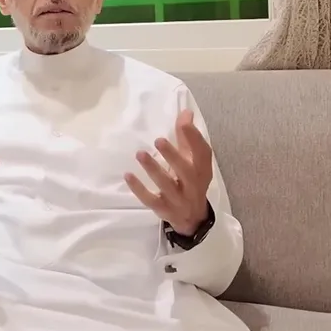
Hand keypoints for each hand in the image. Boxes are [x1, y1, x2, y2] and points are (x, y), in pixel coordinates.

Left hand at [125, 109, 213, 236]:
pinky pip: (151, 200)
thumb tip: (185, 112)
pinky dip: (139, 188)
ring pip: (167, 185)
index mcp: (202, 170)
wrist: (193, 218)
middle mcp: (193, 186)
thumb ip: (187, 138)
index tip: (184, 121)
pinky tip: (128, 175)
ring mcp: (178, 200)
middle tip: (158, 140)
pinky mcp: (164, 210)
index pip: (202, 153)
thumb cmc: (192, 182)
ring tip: (140, 154)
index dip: (194, 137)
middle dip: (173, 156)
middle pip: (186, 171)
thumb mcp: (194, 162)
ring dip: (153, 169)